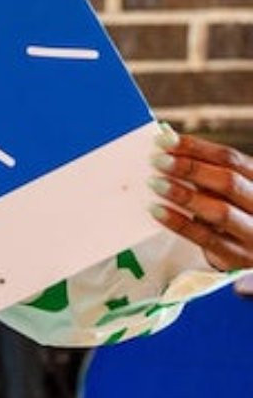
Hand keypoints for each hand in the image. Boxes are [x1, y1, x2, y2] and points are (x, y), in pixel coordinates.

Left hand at [152, 131, 252, 272]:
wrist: (251, 254)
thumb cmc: (232, 211)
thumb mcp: (227, 190)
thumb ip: (204, 170)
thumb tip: (165, 143)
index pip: (232, 159)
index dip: (197, 147)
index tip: (164, 140)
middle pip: (229, 182)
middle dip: (190, 168)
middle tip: (156, 160)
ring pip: (220, 211)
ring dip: (184, 195)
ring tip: (154, 183)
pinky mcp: (238, 258)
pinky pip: (206, 238)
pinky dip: (179, 222)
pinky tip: (157, 210)